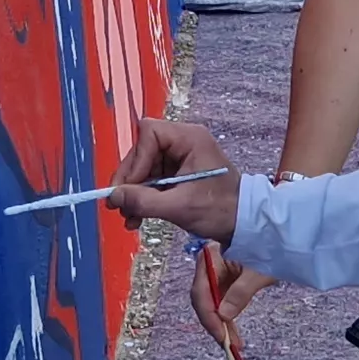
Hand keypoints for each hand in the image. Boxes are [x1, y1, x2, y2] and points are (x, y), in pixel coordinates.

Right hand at [106, 119, 241, 245]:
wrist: (244, 224)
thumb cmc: (221, 210)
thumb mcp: (180, 207)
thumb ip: (144, 201)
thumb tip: (114, 197)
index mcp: (190, 138)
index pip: (149, 135)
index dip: (135, 160)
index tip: (130, 187)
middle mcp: (184, 142)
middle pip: (142, 152)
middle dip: (130, 181)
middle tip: (118, 205)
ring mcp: (180, 158)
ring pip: (144, 168)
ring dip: (133, 193)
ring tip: (129, 218)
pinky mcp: (177, 173)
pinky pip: (151, 180)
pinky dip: (142, 197)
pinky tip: (136, 217)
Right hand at [190, 246, 273, 346]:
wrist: (283, 239)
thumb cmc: (272, 246)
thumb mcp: (259, 271)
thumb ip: (241, 292)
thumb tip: (223, 315)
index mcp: (211, 256)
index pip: (201, 290)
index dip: (208, 315)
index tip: (220, 335)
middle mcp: (208, 265)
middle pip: (203, 299)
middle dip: (214, 323)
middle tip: (227, 343)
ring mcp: (216, 274)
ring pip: (211, 304)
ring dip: (220, 324)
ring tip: (234, 344)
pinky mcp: (224, 281)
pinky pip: (220, 303)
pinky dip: (226, 318)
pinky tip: (233, 334)